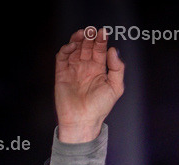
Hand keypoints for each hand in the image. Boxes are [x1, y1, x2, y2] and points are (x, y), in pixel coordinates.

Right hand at [55, 28, 124, 142]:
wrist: (83, 120)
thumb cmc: (100, 107)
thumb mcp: (115, 87)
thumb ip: (117, 68)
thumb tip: (113, 51)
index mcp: (99, 70)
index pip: (100, 50)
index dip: (101, 40)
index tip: (103, 33)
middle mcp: (86, 67)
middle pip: (87, 47)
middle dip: (89, 37)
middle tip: (92, 30)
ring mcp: (73, 69)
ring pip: (74, 49)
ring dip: (78, 40)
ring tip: (82, 34)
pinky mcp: (62, 73)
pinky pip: (62, 57)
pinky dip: (66, 49)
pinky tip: (72, 45)